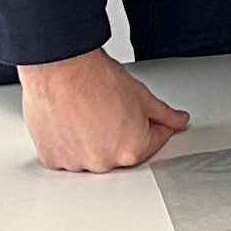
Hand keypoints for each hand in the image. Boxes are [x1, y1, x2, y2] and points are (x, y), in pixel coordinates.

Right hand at [18, 48, 189, 172]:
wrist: (58, 68)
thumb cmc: (94, 78)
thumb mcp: (142, 95)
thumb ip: (164, 114)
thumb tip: (177, 120)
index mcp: (132, 150)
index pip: (154, 142)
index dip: (154, 124)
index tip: (146, 115)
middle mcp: (104, 162)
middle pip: (122, 150)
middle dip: (123, 133)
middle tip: (112, 109)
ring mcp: (76, 163)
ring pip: (93, 154)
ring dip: (94, 140)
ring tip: (88, 113)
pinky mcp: (52, 159)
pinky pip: (68, 155)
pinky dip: (70, 143)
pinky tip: (71, 121)